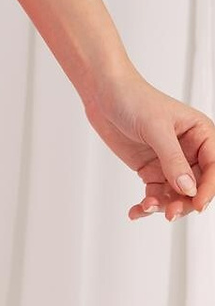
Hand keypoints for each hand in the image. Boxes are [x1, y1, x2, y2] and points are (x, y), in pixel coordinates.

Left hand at [80, 68, 214, 222]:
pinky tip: (137, 210)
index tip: (196, 204)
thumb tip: (188, 188)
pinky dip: (148, 205)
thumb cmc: (132, 97)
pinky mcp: (152, 169)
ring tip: (148, 207)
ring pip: (177, 195)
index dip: (208, 188)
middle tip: (169, 212)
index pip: (214, 167)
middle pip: (197, 186)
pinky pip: (156, 194)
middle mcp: (189, 150)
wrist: (102, 93)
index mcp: (201, 133)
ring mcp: (170, 162)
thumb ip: (172, 159)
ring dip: (165, 205)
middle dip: (184, 202)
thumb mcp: (155, 127)